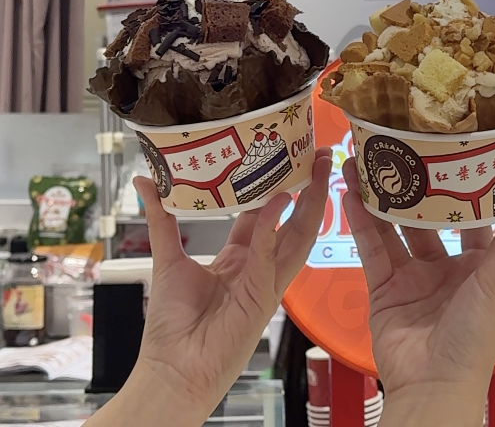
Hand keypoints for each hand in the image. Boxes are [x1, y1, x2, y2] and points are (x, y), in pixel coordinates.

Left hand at [89, 149, 330, 426]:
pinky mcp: (263, 294)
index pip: (264, 214)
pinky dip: (273, 226)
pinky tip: (278, 201)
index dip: (275, 186)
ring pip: (299, 235)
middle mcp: (259, 266)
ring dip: (312, 202)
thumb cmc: (172, 324)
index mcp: (240, 258)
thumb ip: (161, 217)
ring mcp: (266, 280)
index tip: (282, 157)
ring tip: (320, 169)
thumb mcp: (167, 257)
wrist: (171, 367)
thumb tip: (146, 180)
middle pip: (293, 220)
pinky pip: (270, 254)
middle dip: (309, 188)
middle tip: (318, 155)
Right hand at [342, 157, 494, 424]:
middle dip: (412, 189)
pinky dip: (360, 222)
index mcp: (477, 265)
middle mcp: (444, 267)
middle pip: (425, 219)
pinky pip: (371, 248)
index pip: (470, 218)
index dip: (460, 188)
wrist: (431, 384)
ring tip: (364, 163)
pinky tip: (350, 194)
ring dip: (380, 199)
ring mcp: (411, 276)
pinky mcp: (384, 286)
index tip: (451, 153)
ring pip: (393, 228)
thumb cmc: (472, 337)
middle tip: (399, 152)